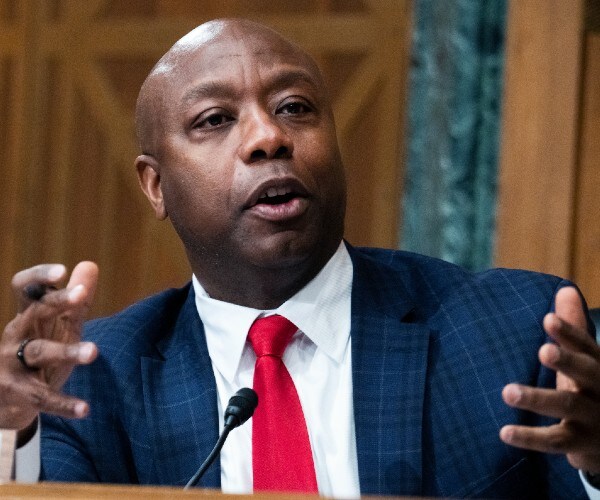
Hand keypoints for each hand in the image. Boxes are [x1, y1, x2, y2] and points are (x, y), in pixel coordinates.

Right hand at [0, 262, 98, 431]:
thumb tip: (90, 264)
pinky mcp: (17, 394)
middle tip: (81, 296)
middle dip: (56, 303)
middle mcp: (15, 336)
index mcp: (27, 317)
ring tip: (94, 351)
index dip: (39, 277)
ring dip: (67, 351)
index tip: (62, 270)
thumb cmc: (35, 355)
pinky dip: (64, 404)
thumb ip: (76, 302)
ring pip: (39, 353)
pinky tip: (85, 409)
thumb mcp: (57, 327)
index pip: (25, 289)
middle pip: (33, 313)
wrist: (4, 401)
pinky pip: (42, 398)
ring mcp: (12, 365)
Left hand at [500, 286, 599, 473]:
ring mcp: (593, 417)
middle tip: (542, 351)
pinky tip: (504, 432)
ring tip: (507, 392)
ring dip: (537, 399)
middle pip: (586, 372)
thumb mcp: (586, 360)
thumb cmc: (592, 390)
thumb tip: (565, 289)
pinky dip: (529, 437)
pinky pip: (555, 441)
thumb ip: (574, 329)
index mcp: (598, 365)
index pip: (586, 346)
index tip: (548, 318)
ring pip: (566, 406)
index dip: (569, 333)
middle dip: (566, 361)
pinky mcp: (582, 444)